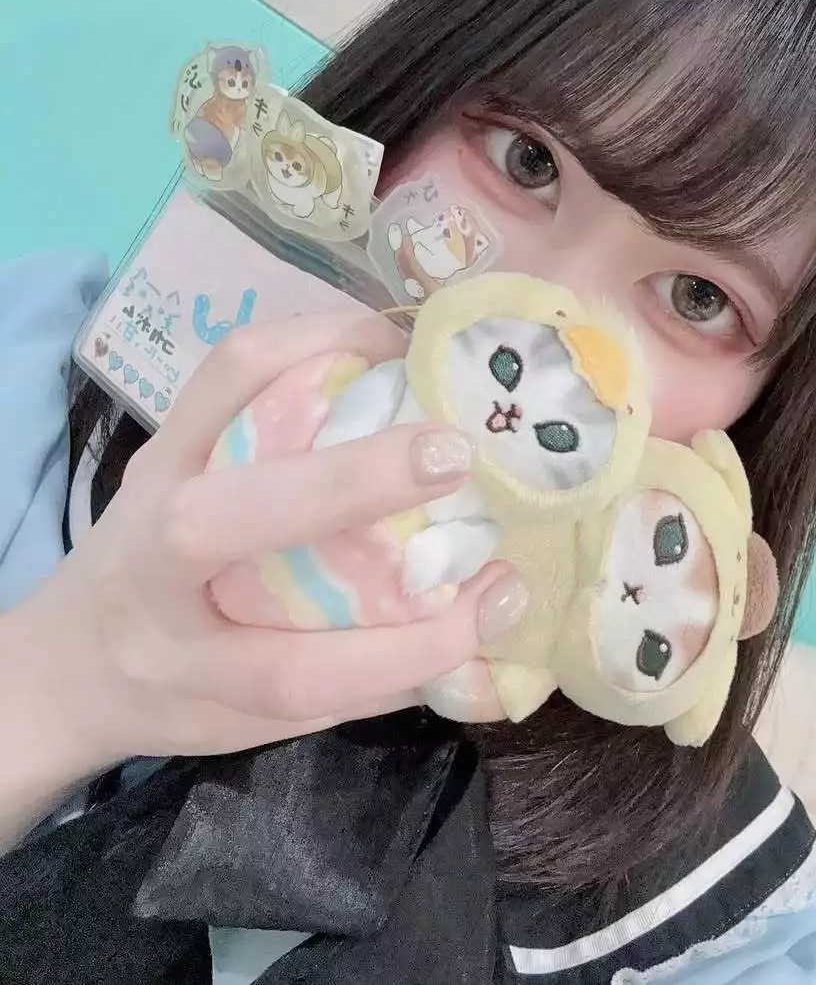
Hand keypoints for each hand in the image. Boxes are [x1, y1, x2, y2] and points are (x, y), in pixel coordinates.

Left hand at [1, 311, 526, 837]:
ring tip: (416, 362)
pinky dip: (308, 335)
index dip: (406, 648)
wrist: (73, 654)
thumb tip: (492, 624)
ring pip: (216, 400)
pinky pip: (232, 362)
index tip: (500, 600)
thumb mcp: (266, 723)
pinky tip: (373, 345)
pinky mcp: (167, 430)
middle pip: (222, 521)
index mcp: (184, 673)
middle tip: (452, 455)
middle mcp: (148, 573)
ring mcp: (153, 479)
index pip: (293, 674)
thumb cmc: (185, 693)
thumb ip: (369, 681)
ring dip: (322, 360)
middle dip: (345, 483)